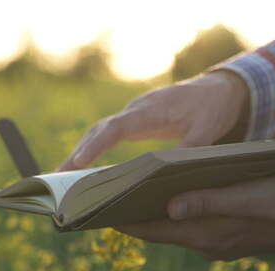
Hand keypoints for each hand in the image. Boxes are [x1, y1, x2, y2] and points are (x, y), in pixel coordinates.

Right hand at [59, 70, 247, 170]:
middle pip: (100, 130)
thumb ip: (189, 150)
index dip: (97, 146)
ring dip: (82, 151)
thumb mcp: (208, 130)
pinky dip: (94, 148)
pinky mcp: (135, 121)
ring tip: (63, 176)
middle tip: (58, 177)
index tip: (79, 163)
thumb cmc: (212, 108)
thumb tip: (170, 174)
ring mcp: (134, 114)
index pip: (117, 128)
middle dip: (78, 152)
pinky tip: (85, 166)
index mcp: (151, 110)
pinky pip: (108, 133)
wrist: (217, 89)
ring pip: (100, 131)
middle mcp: (136, 110)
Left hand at [115, 176, 274, 260]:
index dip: (126, 222)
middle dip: (139, 218)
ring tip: (140, 199)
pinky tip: (178, 203)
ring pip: (178, 230)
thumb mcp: (242, 197)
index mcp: (204, 233)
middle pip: (161, 231)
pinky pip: (194, 229)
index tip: (103, 213)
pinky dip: (180, 218)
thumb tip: (169, 209)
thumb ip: (205, 203)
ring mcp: (218, 244)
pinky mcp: (228, 239)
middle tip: (115, 201)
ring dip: (160, 217)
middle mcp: (206, 243)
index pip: (153, 230)